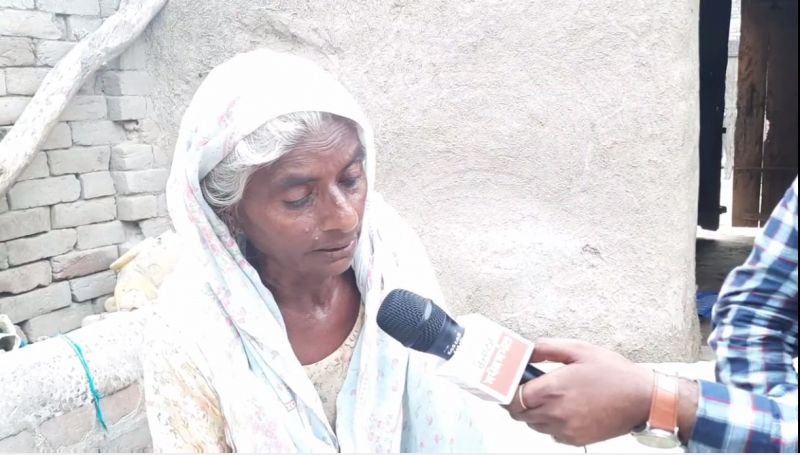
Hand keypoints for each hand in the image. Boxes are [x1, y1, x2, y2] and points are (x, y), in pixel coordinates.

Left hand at [505, 338, 653, 445]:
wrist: (643, 399)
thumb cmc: (614, 373)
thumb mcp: (579, 350)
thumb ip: (547, 348)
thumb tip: (528, 351)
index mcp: (553, 389)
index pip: (513, 398)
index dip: (507, 391)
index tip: (508, 384)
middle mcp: (556, 413)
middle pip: (519, 415)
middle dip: (517, 402)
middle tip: (526, 388)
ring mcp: (566, 429)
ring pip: (534, 425)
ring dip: (533, 413)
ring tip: (549, 396)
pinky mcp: (576, 440)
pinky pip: (551, 434)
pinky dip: (550, 423)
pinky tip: (564, 408)